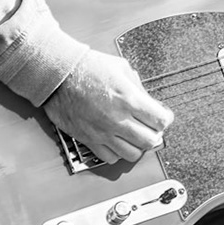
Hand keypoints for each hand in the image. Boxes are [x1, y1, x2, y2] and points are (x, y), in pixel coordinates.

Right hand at [41, 43, 172, 163]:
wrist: (58, 74)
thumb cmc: (86, 67)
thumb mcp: (120, 67)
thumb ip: (137, 86)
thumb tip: (148, 100)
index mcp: (128, 99)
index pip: (161, 121)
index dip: (165, 119)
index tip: (163, 117)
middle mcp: (118, 119)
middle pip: (150, 141)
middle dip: (155, 134)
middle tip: (151, 128)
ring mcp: (103, 132)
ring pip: (132, 154)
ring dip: (138, 146)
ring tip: (135, 136)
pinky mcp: (89, 139)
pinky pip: (110, 158)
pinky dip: (118, 153)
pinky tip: (117, 142)